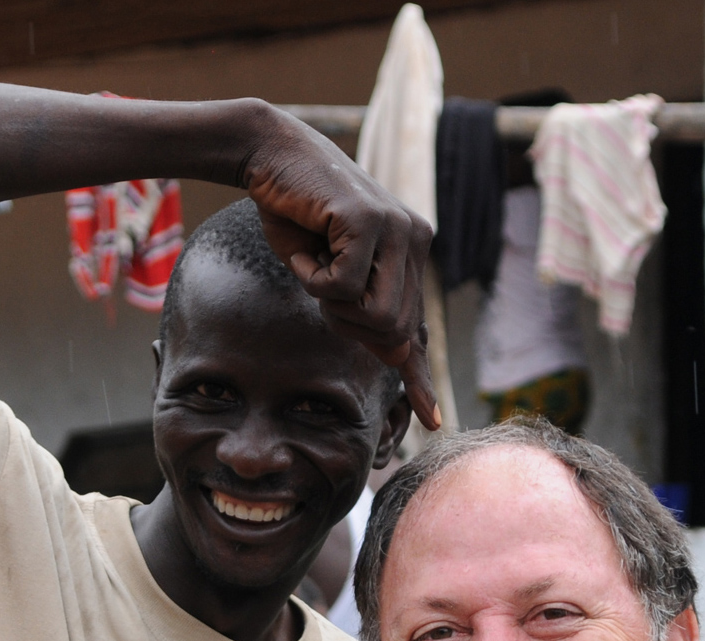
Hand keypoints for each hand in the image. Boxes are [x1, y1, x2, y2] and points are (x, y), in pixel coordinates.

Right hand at [244, 107, 440, 430]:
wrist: (272, 157)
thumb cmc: (298, 217)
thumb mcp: (331, 275)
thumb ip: (364, 311)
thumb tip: (397, 354)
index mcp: (411, 254)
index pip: (416, 326)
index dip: (420, 377)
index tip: (433, 419)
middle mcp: (415, 240)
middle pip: (391, 330)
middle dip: (347, 321)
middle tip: (321, 283)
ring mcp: (398, 228)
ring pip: (374, 314)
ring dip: (331, 302)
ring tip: (317, 261)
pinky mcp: (371, 220)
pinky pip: (342, 286)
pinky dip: (313, 277)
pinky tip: (309, 244)